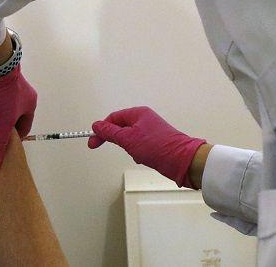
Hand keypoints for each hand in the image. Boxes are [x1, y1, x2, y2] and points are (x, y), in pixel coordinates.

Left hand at [0, 64, 36, 169]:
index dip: (16, 138)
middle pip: (15, 118)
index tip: (4, 146)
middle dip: (6, 128)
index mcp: (31, 105)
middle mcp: (25, 95)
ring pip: (6, 108)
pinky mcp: (1, 81)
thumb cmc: (5, 93)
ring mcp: (13, 87)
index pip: (25, 127)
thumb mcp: (3, 120)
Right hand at [88, 106, 205, 187]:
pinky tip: (142, 158)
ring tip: (134, 153)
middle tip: (106, 149)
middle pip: (120, 127)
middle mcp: (144, 119)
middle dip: (115, 139)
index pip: (113, 118)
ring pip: (129, 138)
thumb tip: (95, 125)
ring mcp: (151, 131)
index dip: (101, 130)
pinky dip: (137, 152)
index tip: (93, 143)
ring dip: (127, 147)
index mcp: (138, 113)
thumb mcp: (128, 139)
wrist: (182, 160)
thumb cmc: (155, 146)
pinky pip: (139, 145)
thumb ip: (110, 132)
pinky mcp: (156, 142)